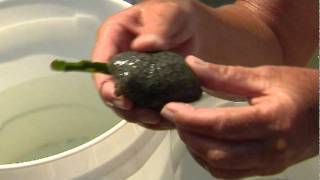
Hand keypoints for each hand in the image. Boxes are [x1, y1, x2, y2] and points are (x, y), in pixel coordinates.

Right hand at [92, 0, 203, 128]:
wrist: (195, 29)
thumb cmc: (176, 15)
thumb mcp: (167, 14)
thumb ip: (157, 27)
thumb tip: (142, 46)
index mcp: (114, 39)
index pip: (100, 65)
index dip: (106, 86)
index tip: (125, 101)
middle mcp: (118, 61)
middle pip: (111, 91)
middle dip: (126, 108)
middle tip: (148, 115)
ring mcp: (132, 78)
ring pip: (127, 104)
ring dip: (140, 116)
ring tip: (161, 119)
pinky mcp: (147, 90)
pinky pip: (145, 107)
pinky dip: (155, 116)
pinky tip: (168, 119)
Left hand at [161, 56, 317, 177]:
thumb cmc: (300, 89)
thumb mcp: (264, 76)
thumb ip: (225, 75)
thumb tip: (191, 66)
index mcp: (272, 121)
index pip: (221, 126)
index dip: (190, 118)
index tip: (169, 107)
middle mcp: (270, 149)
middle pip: (217, 152)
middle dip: (188, 134)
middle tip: (175, 115)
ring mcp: (268, 164)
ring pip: (220, 167)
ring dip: (195, 149)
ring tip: (185, 126)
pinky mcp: (265, 169)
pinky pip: (229, 173)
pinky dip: (208, 160)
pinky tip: (201, 142)